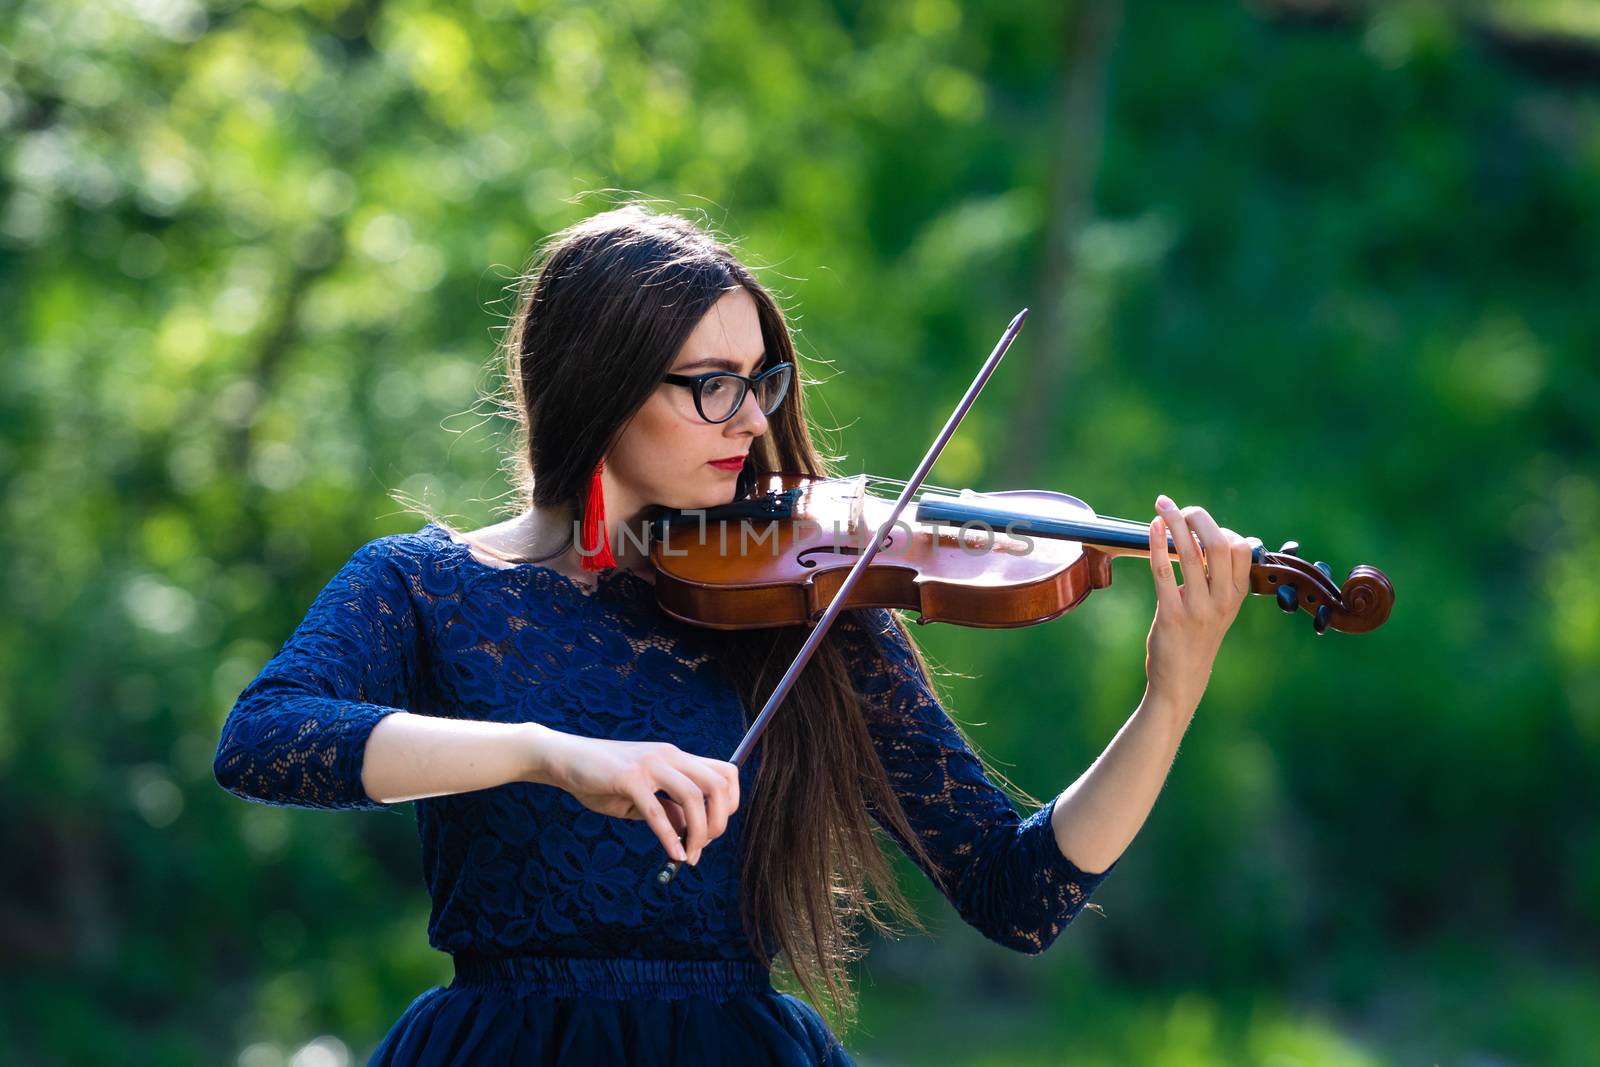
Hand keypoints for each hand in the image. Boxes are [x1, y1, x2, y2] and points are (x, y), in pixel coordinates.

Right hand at [530, 727, 738, 865]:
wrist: (565, 758)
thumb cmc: (603, 777)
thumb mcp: (642, 793)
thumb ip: (668, 808)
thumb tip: (692, 832)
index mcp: (676, 757)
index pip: (725, 773)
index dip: (730, 804)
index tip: (714, 830)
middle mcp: (669, 756)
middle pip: (718, 784)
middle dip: (719, 821)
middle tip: (705, 846)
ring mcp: (649, 764)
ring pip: (692, 797)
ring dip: (698, 832)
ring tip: (690, 855)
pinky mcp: (628, 778)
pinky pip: (656, 811)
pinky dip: (669, 837)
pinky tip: (673, 854)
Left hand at [1144, 494, 1261, 714]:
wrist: (1181, 680)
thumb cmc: (1198, 637)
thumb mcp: (1222, 608)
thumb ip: (1225, 577)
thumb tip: (1236, 539)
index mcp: (1237, 595)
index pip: (1242, 549)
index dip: (1223, 528)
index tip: (1202, 525)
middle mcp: (1222, 600)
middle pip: (1220, 544)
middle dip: (1199, 518)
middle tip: (1182, 508)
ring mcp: (1198, 608)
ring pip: (1189, 553)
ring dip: (1175, 522)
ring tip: (1163, 505)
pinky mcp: (1171, 615)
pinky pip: (1163, 571)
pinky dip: (1156, 543)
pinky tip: (1152, 527)